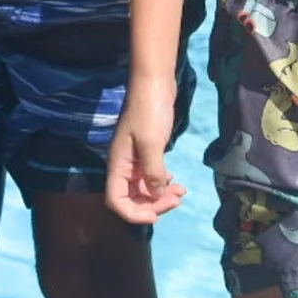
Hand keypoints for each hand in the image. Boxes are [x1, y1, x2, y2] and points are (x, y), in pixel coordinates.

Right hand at [102, 80, 185, 224]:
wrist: (154, 83)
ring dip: (161, 195)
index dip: (133, 213)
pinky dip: (163, 183)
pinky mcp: (146, 152)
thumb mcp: (152, 143)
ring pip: (144, 188)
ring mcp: (135, 159)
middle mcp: (124, 165)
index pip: (116, 200)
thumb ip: (153, 173)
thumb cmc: (149, 111)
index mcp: (118, 164)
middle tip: (177, 199)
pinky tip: (175, 181)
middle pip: (132, 198)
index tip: (155, 215)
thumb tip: (155, 196)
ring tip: (181, 192)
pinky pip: (151, 176)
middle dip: (153, 204)